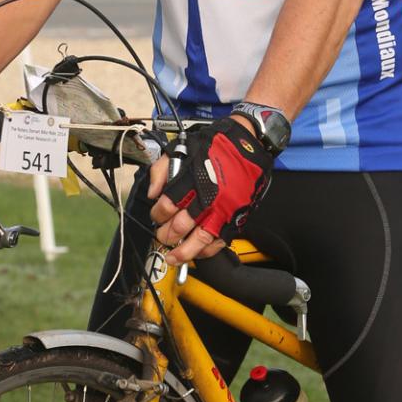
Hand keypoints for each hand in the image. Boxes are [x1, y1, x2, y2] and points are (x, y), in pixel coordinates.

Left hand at [149, 116, 273, 263]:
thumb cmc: (216, 146)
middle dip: (167, 235)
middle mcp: (208, 196)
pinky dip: (208, 250)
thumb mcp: (182, 149)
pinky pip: (220, 240)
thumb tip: (152, 193)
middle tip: (162, 236)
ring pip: (200, 238)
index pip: (167, 205)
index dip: (157, 215)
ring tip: (174, 258)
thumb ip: (161, 170)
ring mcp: (224, 209)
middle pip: (180, 225)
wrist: (249, 144)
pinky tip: (198, 253)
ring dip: (184, 251)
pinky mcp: (236, 216)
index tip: (156, 216)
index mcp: (192, 179)